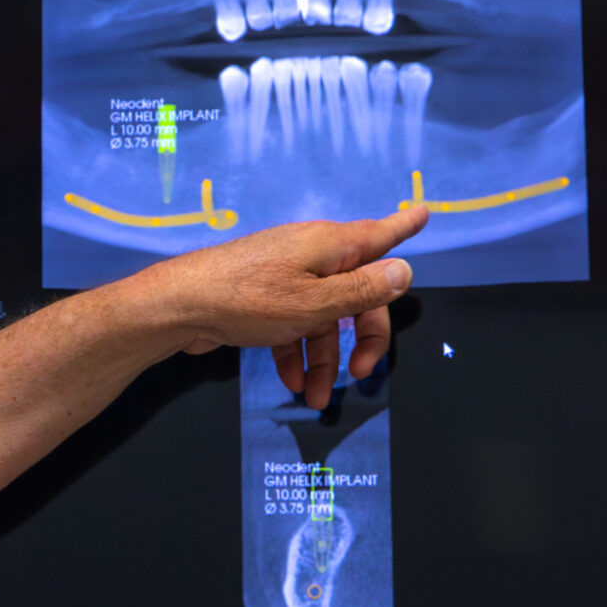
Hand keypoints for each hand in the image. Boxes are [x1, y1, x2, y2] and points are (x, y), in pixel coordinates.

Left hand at [136, 203, 427, 409]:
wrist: (180, 307)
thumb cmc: (249, 299)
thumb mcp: (315, 304)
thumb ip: (362, 291)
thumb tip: (403, 271)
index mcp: (330, 247)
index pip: (380, 235)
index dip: (404, 225)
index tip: (425, 210)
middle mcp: (311, 255)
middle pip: (356, 293)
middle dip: (363, 337)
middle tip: (361, 376)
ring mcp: (286, 275)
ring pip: (323, 316)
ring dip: (324, 358)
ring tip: (313, 396)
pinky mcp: (264, 297)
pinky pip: (294, 323)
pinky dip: (296, 351)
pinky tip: (290, 380)